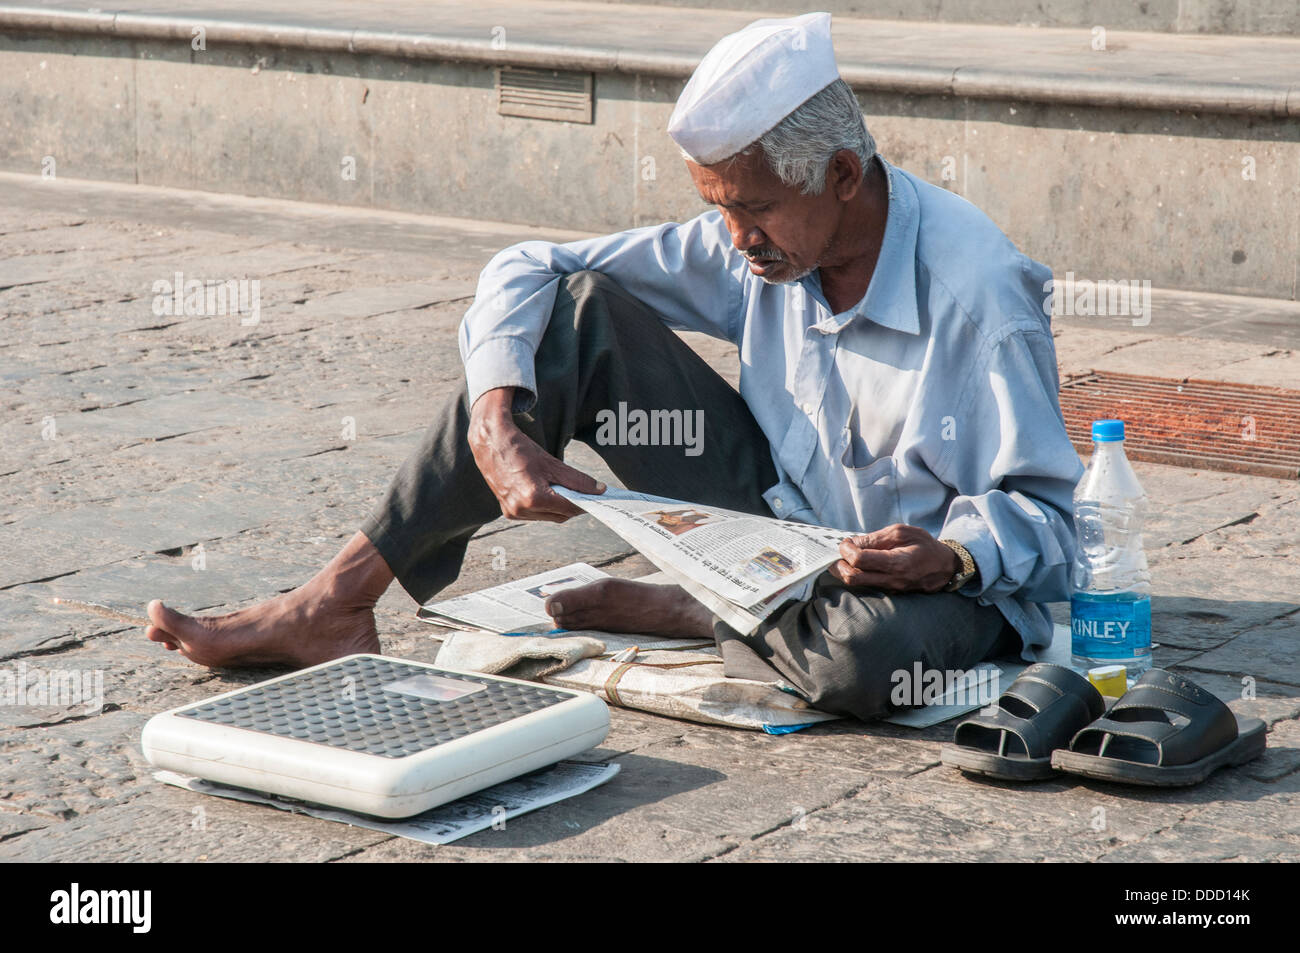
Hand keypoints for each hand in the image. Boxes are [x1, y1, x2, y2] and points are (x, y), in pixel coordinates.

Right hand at [468, 387, 605, 521]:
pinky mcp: (508, 512)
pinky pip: (536, 515)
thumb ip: (577, 480)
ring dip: (560, 507)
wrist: (490, 443)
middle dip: (574, 505)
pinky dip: (546, 507)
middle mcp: (522, 509)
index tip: (599, 498)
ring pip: (549, 517)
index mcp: (533, 497)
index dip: (586, 503)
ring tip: (564, 489)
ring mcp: (513, 513)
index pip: (569, 508)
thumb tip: (599, 490)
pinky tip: (546, 492)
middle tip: (586, 493)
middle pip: (561, 516)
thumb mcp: (552, 463)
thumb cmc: (520, 450)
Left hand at [829, 524, 960, 592]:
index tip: (845, 542)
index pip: (860, 560)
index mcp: (896, 562)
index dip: (846, 550)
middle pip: (853, 578)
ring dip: (845, 570)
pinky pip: (867, 585)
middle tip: (839, 553)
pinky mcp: (890, 592)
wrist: (944, 566)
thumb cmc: (924, 545)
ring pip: (858, 584)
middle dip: (838, 565)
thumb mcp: (902, 532)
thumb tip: (852, 543)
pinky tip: (857, 564)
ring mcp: (890, 588)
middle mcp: (892, 579)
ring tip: (845, 557)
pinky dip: (857, 574)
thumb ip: (876, 538)